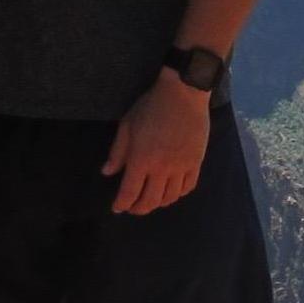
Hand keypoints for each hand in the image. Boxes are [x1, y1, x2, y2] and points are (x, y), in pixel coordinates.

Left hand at [104, 72, 211, 214]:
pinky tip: (171, 191)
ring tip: (151, 200)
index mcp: (141, 159)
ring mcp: (181, 166)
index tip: (117, 208)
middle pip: (150, 200)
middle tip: (133, 208)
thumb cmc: (151, 106)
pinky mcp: (196, 162)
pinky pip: (188, 187)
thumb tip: (107, 172)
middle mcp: (161, 168)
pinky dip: (178, 194)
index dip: (122, 204)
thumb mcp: (127, 125)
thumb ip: (118, 152)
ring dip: (158, 203)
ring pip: (169, 197)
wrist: (183, 94)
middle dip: (138, 208)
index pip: (130, 192)